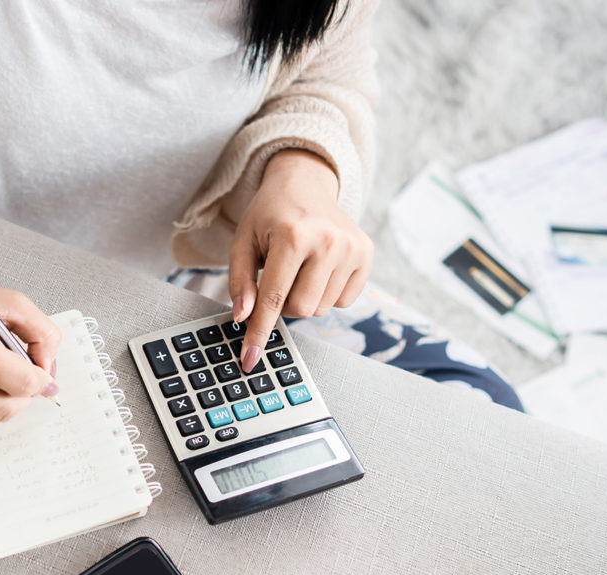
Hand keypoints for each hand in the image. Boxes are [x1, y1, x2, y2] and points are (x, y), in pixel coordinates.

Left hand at [229, 149, 372, 371]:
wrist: (305, 182)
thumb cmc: (270, 214)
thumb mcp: (243, 241)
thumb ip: (240, 281)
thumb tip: (243, 317)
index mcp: (293, 235)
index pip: (274, 298)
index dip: (259, 332)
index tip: (249, 359)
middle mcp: (328, 242)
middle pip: (301, 309)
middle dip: (283, 304)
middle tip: (278, 278)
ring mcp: (352, 248)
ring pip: (321, 308)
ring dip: (305, 297)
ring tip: (299, 267)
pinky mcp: (367, 254)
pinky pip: (343, 301)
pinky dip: (326, 292)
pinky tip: (319, 268)